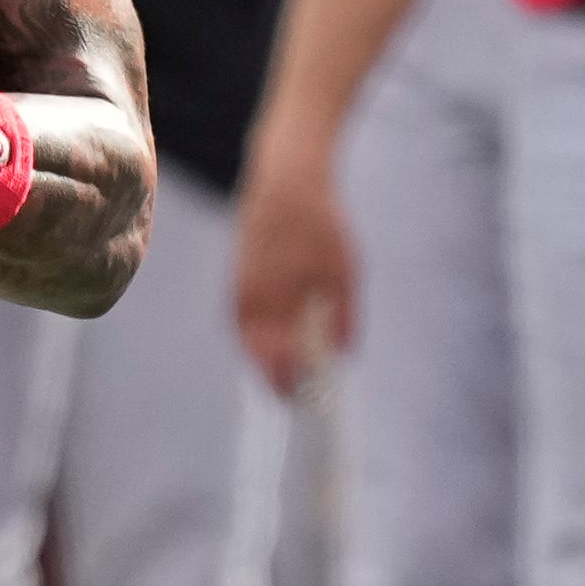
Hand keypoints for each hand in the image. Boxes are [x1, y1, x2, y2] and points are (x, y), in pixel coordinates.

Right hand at [233, 140, 356, 387]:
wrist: (285, 183)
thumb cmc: (318, 226)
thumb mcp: (345, 271)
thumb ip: (343, 315)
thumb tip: (344, 352)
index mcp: (273, 301)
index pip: (276, 359)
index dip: (289, 383)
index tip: (303, 402)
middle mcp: (249, 300)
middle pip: (257, 354)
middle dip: (275, 376)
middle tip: (294, 394)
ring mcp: (240, 289)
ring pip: (248, 338)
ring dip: (266, 356)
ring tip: (288, 372)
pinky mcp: (239, 279)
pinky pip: (245, 319)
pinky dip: (259, 335)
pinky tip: (277, 339)